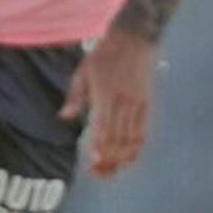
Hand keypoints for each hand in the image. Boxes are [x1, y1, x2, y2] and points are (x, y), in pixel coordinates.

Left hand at [62, 30, 159, 176]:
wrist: (134, 38)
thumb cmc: (104, 55)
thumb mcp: (83, 72)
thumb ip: (76, 97)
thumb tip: (65, 117)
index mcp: (105, 95)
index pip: (103, 129)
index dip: (99, 149)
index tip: (94, 163)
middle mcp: (124, 102)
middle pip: (118, 139)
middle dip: (110, 160)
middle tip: (101, 173)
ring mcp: (137, 103)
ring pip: (132, 138)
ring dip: (123, 158)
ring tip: (114, 170)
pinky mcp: (147, 103)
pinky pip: (143, 130)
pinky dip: (137, 146)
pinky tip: (130, 156)